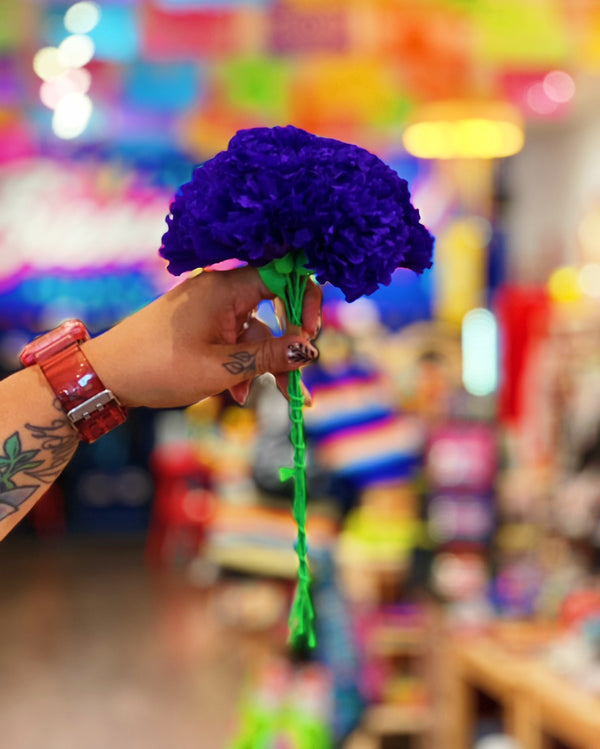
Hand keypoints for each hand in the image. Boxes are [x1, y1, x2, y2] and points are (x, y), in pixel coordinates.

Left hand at [83, 266, 321, 408]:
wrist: (106, 376)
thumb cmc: (160, 367)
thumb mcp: (222, 368)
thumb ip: (270, 356)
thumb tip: (310, 349)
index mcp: (225, 287)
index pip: (282, 276)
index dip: (305, 301)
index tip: (311, 336)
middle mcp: (220, 290)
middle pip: (274, 307)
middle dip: (289, 344)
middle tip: (300, 375)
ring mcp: (211, 308)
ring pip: (256, 331)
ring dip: (264, 364)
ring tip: (276, 397)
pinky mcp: (203, 325)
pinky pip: (236, 340)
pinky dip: (242, 364)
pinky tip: (238, 393)